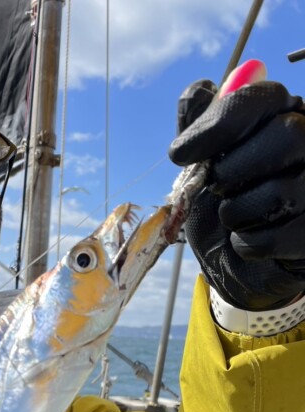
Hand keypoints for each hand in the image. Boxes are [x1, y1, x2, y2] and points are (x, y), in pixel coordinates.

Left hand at [169, 79, 304, 309]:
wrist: (236, 268)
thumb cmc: (221, 211)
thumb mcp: (202, 168)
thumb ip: (200, 127)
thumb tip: (202, 88)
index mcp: (286, 116)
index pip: (263, 98)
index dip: (218, 124)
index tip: (179, 153)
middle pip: (287, 136)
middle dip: (233, 170)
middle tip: (216, 188)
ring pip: (282, 191)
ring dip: (236, 213)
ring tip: (233, 218)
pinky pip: (277, 236)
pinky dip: (247, 244)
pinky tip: (246, 241)